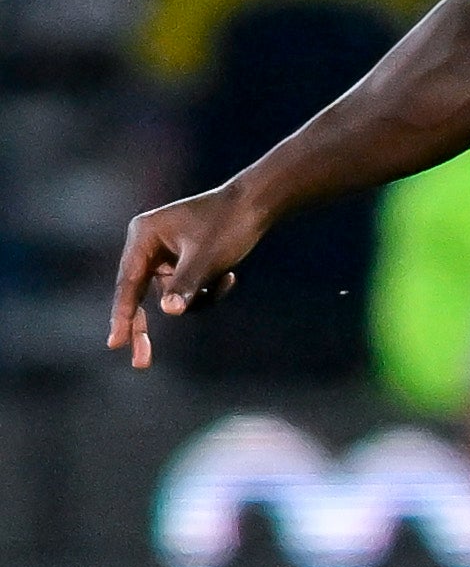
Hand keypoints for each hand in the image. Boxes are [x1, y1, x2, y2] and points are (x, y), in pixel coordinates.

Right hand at [107, 185, 268, 367]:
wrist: (258, 204)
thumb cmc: (230, 225)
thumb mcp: (208, 258)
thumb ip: (186, 284)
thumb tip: (170, 311)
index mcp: (143, 236)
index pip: (128, 283)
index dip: (122, 315)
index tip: (115, 343)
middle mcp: (147, 244)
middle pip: (139, 294)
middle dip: (144, 326)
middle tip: (142, 363)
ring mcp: (164, 254)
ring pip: (171, 296)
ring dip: (199, 297)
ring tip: (225, 277)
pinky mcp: (182, 261)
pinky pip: (187, 289)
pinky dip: (207, 290)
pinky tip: (229, 276)